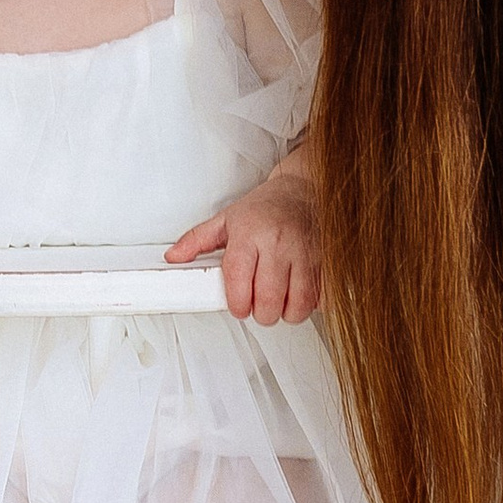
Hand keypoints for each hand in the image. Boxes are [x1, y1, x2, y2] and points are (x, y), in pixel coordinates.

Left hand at [167, 151, 319, 324]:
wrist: (303, 189)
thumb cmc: (265, 207)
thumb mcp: (225, 219)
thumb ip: (197, 240)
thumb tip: (174, 257)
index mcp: (250, 234)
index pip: (239, 282)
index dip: (238, 304)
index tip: (239, 306)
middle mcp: (279, 244)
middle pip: (269, 301)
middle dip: (261, 313)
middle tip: (259, 306)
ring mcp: (307, 253)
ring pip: (299, 305)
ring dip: (287, 313)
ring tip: (280, 302)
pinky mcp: (328, 260)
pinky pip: (323, 299)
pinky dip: (312, 304)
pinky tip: (301, 294)